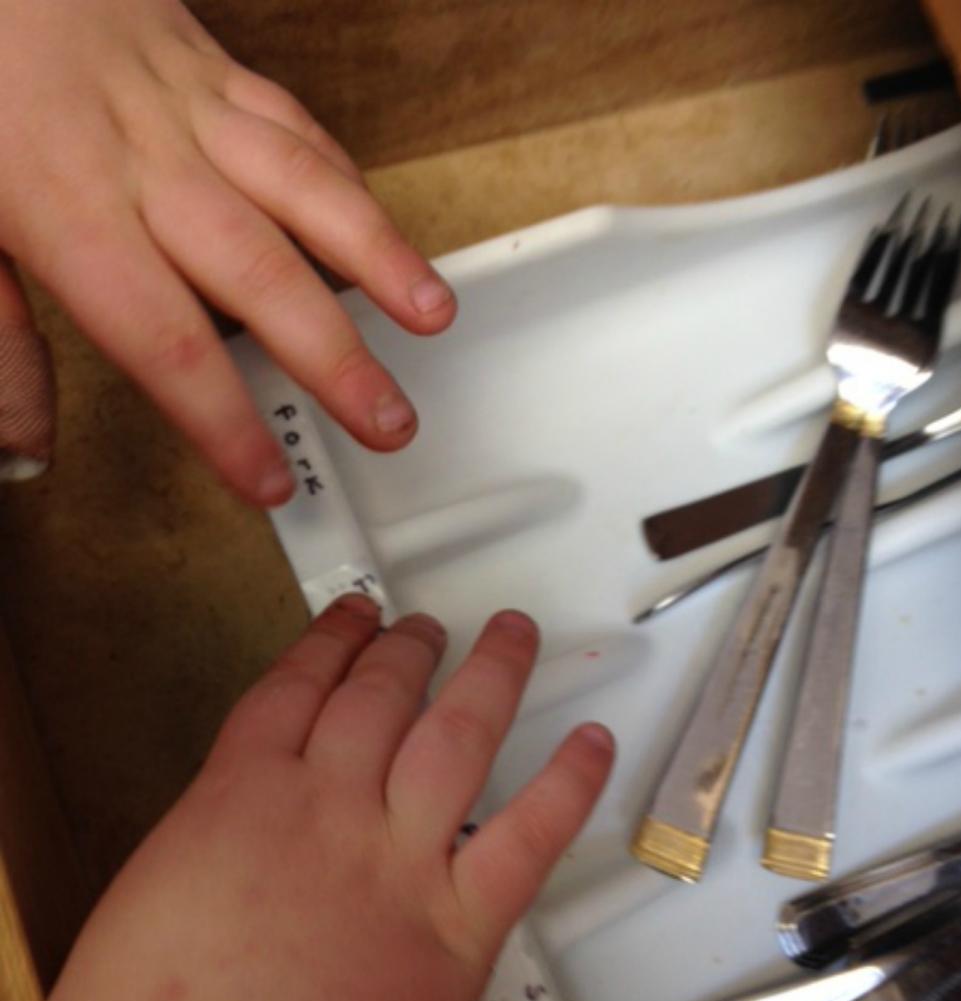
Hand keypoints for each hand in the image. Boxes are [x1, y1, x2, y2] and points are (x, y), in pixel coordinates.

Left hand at [0, 0, 455, 502]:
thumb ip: (0, 344)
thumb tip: (24, 448)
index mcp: (69, 210)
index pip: (165, 342)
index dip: (223, 421)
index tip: (267, 479)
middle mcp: (147, 163)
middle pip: (260, 274)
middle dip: (335, 359)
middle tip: (388, 422)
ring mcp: (191, 110)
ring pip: (302, 189)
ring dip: (377, 259)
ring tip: (430, 318)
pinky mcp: (216, 72)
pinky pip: (297, 129)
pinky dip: (346, 184)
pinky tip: (380, 232)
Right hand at [0, 596, 613, 1000]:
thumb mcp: (161, 893)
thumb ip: (228, 840)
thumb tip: (259, 821)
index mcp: (240, 794)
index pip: (299, 685)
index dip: (333, 640)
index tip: (354, 618)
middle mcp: (326, 808)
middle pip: (380, 693)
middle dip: (409, 647)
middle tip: (428, 626)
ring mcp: (396, 861)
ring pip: (458, 732)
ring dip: (492, 673)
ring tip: (510, 637)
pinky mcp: (456, 931)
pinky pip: (531, 835)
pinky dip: (569, 783)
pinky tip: (590, 745)